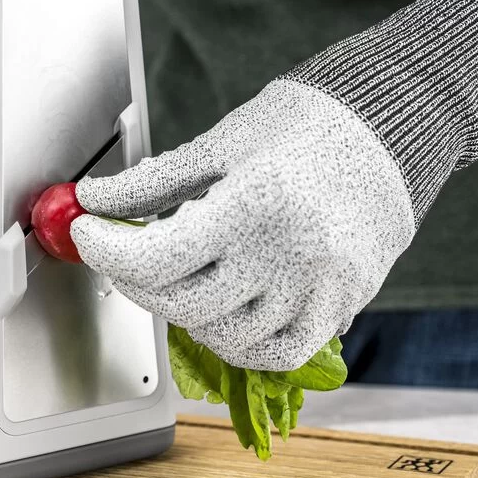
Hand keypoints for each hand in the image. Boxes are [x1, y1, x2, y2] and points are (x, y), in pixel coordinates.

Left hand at [72, 0, 477, 370]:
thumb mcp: (222, 142)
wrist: (390, 128)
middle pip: (182, 303)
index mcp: (256, 202)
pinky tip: (219, 312)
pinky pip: (276, 353)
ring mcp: (319, 288)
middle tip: (123, 254)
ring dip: (182, 313)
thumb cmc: (304, 124)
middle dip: (135, 282)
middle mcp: (290, 254)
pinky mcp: (341, 305)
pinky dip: (237, 343)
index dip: (108, 252)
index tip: (87, 235)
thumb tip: (94, 200)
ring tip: (175, 276)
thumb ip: (155, 181)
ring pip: (225, 336)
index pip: (158, 256)